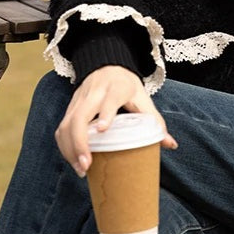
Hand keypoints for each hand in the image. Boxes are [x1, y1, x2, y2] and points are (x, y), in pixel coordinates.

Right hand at [54, 66, 177, 176]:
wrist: (107, 65)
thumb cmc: (126, 85)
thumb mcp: (143, 98)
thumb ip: (155, 121)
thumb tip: (171, 144)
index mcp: (116, 88)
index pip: (109, 99)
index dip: (105, 113)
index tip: (103, 129)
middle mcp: (95, 92)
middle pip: (81, 115)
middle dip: (80, 142)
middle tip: (87, 165)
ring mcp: (79, 99)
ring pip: (67, 123)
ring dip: (70, 148)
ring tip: (81, 168)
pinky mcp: (70, 107)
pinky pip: (62, 127)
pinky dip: (65, 146)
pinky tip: (73, 160)